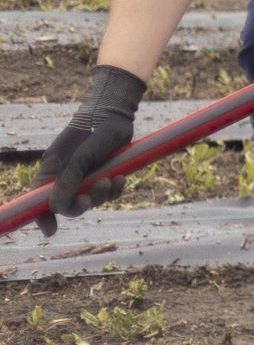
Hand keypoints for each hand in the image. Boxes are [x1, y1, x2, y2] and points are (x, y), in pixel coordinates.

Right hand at [36, 66, 145, 238]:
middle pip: (69, 204)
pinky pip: (109, 192)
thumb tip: (55, 208)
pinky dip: (115, 189)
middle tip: (90, 198)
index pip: (41, 199)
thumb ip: (69, 181)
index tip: (51, 230)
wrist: (117, 114)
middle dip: (80, 204)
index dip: (43, 216)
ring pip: (91, 199)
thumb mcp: (80, 157)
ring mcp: (87, 175)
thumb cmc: (94, 131)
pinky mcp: (106, 173)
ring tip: (110, 179)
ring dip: (101, 195)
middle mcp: (68, 175)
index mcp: (52, 170)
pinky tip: (122, 178)